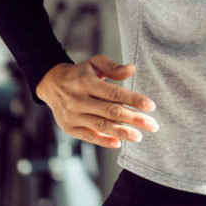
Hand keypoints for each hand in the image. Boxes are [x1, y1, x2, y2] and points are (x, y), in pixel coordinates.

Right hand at [36, 54, 157, 148]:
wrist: (52, 84)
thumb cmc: (79, 74)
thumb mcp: (94, 63)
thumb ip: (113, 67)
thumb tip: (131, 69)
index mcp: (86, 82)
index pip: (114, 93)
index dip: (134, 100)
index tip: (151, 106)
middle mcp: (78, 100)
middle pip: (111, 111)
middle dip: (134, 119)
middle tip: (152, 125)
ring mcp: (72, 115)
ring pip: (101, 125)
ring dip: (122, 132)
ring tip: (139, 136)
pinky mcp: (69, 128)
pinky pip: (89, 136)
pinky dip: (103, 141)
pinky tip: (118, 142)